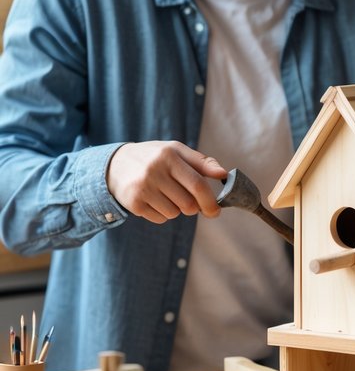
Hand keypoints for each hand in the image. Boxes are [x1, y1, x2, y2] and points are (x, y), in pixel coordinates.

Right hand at [106, 141, 227, 223]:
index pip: (198, 184)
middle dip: (193, 207)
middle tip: (186, 199)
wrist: (116, 164)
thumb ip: (202, 162)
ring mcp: (143, 188)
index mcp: (169, 155)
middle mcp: (154, 171)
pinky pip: (161, 219)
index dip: (210, 201)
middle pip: (188, 204)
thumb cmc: (155, 158)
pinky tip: (153, 200)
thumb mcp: (176, 152)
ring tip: (165, 194)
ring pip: (175, 213)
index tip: (215, 211)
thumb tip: (223, 174)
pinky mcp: (134, 203)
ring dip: (176, 209)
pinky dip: (162, 214)